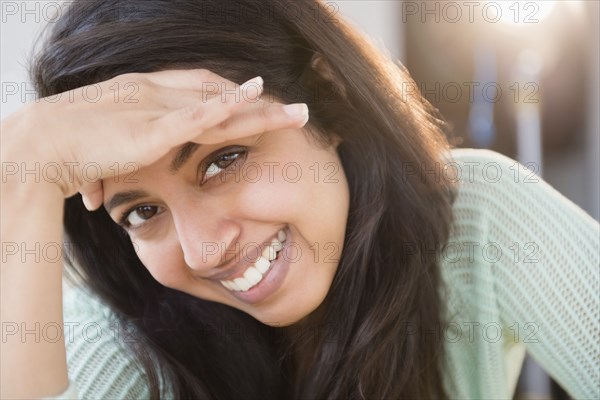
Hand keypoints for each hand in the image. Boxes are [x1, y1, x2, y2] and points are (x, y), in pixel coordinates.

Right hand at [3, 69, 307, 208]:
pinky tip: (252, 98)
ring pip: (219, 102)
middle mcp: (157, 94)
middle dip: (260, 103)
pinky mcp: (150, 129)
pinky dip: (225, 106)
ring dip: (259, 107)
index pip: (203, 92)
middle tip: (295, 110)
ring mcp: (156, 108)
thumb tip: (111, 196)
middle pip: (221, 94)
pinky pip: (195, 114)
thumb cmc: (69, 151)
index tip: (263, 108)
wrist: (38, 148)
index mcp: (149, 96)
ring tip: (295, 112)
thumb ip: (121, 162)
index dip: (236, 99)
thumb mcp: (107, 153)